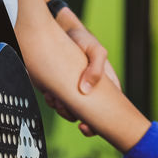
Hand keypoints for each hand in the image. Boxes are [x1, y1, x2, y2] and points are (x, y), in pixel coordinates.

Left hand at [43, 18, 119, 135]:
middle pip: (86, 117)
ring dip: (61, 108)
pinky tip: (49, 93)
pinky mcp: (61, 88)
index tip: (84, 126)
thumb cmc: (83, 40)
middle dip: (73, 117)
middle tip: (64, 107)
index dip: (97, 125)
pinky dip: (52, 101)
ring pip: (70, 111)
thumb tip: (87, 90)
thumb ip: (97, 68)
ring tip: (55, 98)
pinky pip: (58, 102)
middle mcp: (91, 92)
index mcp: (106, 87)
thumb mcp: (95, 50)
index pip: (107, 113)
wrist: (61, 30)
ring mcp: (75, 91)